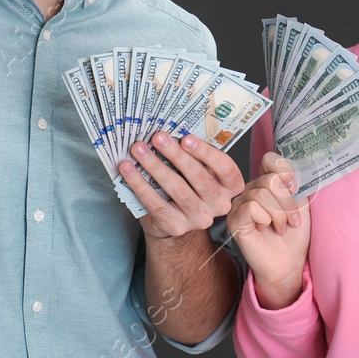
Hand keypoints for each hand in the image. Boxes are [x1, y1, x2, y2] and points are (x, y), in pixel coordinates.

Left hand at [119, 131, 245, 240]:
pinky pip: (156, 204)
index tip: (186, 139)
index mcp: (230, 186)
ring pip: (177, 190)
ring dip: (155, 166)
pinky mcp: (176, 226)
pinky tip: (129, 170)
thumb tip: (171, 131)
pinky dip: (140, 184)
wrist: (176, 223)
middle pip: (200, 178)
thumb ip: (193, 154)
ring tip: (139, 150)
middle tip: (158, 137)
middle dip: (176, 155)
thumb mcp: (198, 170)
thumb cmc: (188, 187)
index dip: (206, 153)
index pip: (225, 169)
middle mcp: (219, 204)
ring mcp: (199, 218)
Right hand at [227, 153, 310, 308]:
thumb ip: (294, 183)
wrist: (289, 263)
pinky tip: (266, 229)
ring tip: (281, 228)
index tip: (295, 189)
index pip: (270, 159)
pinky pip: (252, 207)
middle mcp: (250, 190)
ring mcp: (240, 204)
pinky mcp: (235, 219)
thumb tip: (292, 169)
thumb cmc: (294, 237)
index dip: (285, 170)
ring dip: (279, 214)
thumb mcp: (300, 204)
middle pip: (270, 179)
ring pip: (261, 194)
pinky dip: (266, 219)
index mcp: (266, 183)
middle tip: (293, 220)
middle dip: (288, 202)